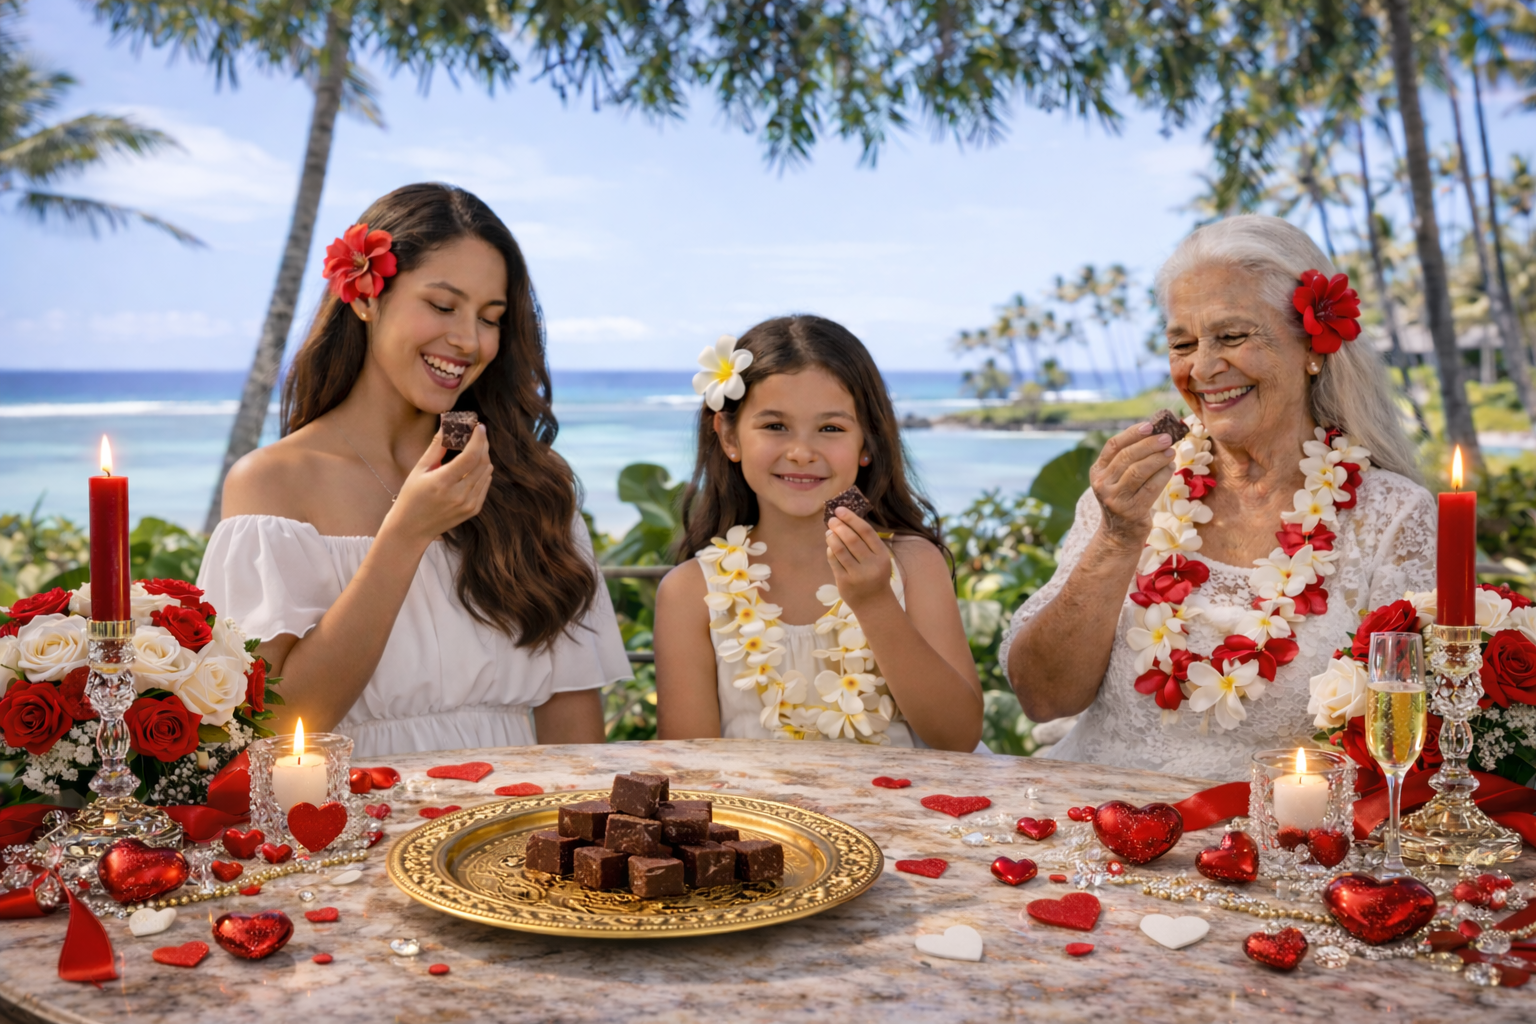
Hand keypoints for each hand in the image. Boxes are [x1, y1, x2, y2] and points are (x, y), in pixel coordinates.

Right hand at [385, 424, 492, 545]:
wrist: (412, 529)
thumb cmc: (411, 497)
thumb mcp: (419, 470)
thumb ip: (436, 448)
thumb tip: (446, 426)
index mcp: (443, 482)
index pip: (470, 456)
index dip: (478, 439)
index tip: (479, 427)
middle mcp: (460, 494)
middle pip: (482, 463)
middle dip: (483, 445)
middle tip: (478, 434)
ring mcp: (469, 504)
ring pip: (487, 473)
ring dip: (484, 457)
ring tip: (475, 448)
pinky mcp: (474, 510)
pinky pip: (485, 485)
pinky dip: (483, 472)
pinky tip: (474, 466)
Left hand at [826, 507, 893, 609]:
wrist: (875, 605)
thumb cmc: (875, 576)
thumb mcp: (878, 559)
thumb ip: (866, 543)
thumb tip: (844, 521)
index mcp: (882, 555)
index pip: (866, 531)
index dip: (851, 518)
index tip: (840, 509)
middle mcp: (871, 564)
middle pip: (851, 539)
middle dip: (839, 526)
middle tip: (832, 520)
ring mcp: (857, 574)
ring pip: (840, 550)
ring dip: (832, 537)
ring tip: (829, 532)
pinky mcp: (845, 582)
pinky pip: (833, 561)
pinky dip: (830, 551)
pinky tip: (830, 547)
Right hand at [1089, 421, 1175, 548]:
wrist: (1120, 533)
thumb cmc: (1124, 499)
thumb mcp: (1116, 479)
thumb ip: (1128, 459)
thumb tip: (1155, 432)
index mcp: (1097, 472)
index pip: (1113, 446)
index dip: (1132, 433)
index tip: (1150, 425)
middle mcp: (1102, 484)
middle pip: (1127, 457)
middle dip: (1150, 444)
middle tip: (1167, 438)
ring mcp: (1115, 498)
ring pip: (1139, 471)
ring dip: (1158, 458)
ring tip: (1171, 451)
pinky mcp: (1131, 510)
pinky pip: (1151, 487)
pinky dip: (1163, 474)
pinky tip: (1170, 467)